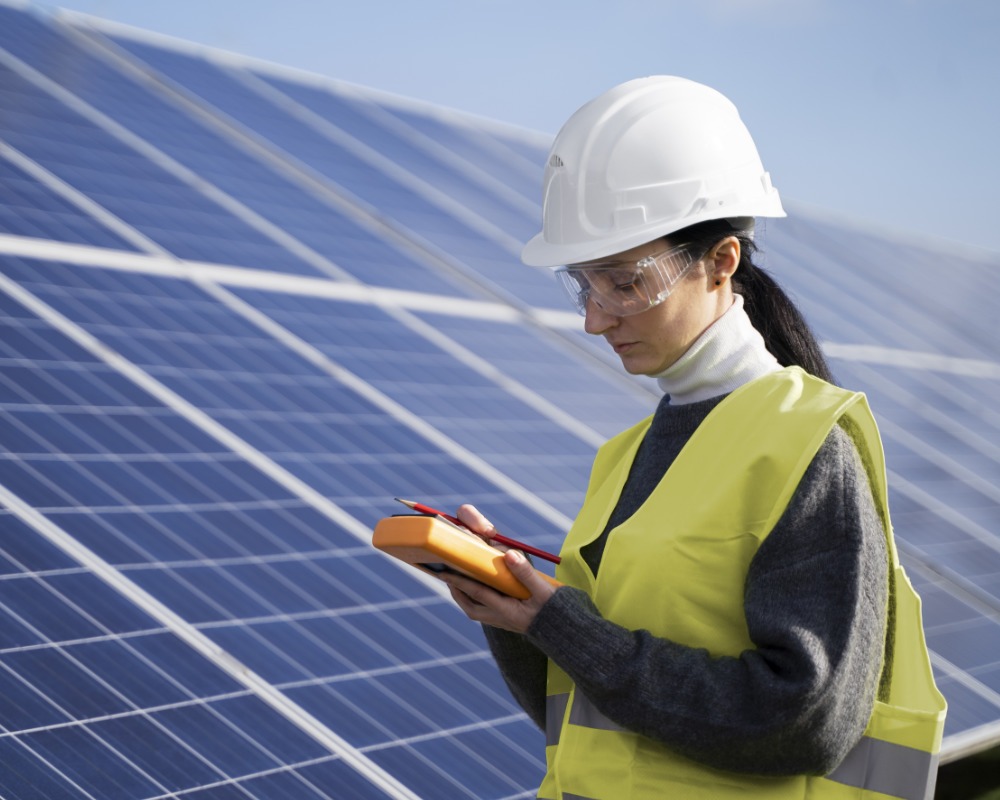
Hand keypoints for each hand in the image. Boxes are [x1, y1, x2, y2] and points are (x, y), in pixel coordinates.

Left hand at [444, 505, 557, 632]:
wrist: (567, 634)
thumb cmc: (556, 612)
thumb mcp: (543, 591)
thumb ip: (525, 573)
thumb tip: (508, 554)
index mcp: (507, 611)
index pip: (477, 593)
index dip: (459, 581)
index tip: (444, 571)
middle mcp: (502, 619)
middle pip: (471, 608)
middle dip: (457, 592)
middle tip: (446, 576)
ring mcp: (505, 622)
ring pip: (477, 611)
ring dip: (465, 597)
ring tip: (457, 582)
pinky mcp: (509, 621)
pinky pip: (486, 611)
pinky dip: (477, 599)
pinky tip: (479, 589)